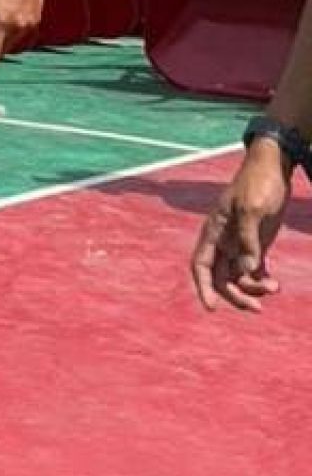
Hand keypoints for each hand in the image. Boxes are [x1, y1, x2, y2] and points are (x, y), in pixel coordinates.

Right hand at [191, 139, 292, 311]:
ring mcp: (239, 242)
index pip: (200, 265)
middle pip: (221, 277)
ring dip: (253, 288)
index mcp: (214, 232)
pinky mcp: (256, 242)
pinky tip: (274, 284)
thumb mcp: (254, 209)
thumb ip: (248, 240)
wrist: (273, 168)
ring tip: (275, 288)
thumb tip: (247, 270)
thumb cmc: (258, 184)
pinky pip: (254, 269)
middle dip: (236, 295)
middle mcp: (223, 241)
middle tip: (257, 308)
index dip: (203, 287)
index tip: (212, 307)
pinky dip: (261, 280)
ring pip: (239, 276)